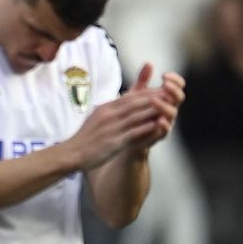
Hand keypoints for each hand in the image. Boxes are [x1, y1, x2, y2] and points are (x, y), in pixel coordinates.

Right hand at [65, 67, 181, 168]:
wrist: (72, 153)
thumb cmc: (85, 138)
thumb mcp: (96, 117)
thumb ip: (111, 110)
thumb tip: (123, 103)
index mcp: (105, 108)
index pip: (130, 96)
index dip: (147, 92)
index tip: (161, 90)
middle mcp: (109, 115)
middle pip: (136, 102)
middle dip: (154, 97)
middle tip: (170, 94)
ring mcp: (112, 128)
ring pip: (137, 115)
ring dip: (154, 110)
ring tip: (169, 107)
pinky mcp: (114, 141)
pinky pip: (134, 132)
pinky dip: (147, 127)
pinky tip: (158, 125)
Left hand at [126, 63, 185, 148]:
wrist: (126, 136)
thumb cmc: (133, 112)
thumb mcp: (135, 95)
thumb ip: (143, 81)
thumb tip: (149, 63)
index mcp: (166, 97)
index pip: (177, 86)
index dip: (175, 80)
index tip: (164, 75)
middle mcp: (168, 109)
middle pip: (178, 98)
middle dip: (173, 90)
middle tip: (164, 84)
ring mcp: (165, 122)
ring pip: (172, 113)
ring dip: (165, 106)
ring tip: (154, 100)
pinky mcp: (157, 135)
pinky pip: (164, 131)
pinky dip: (162, 126)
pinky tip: (158, 121)